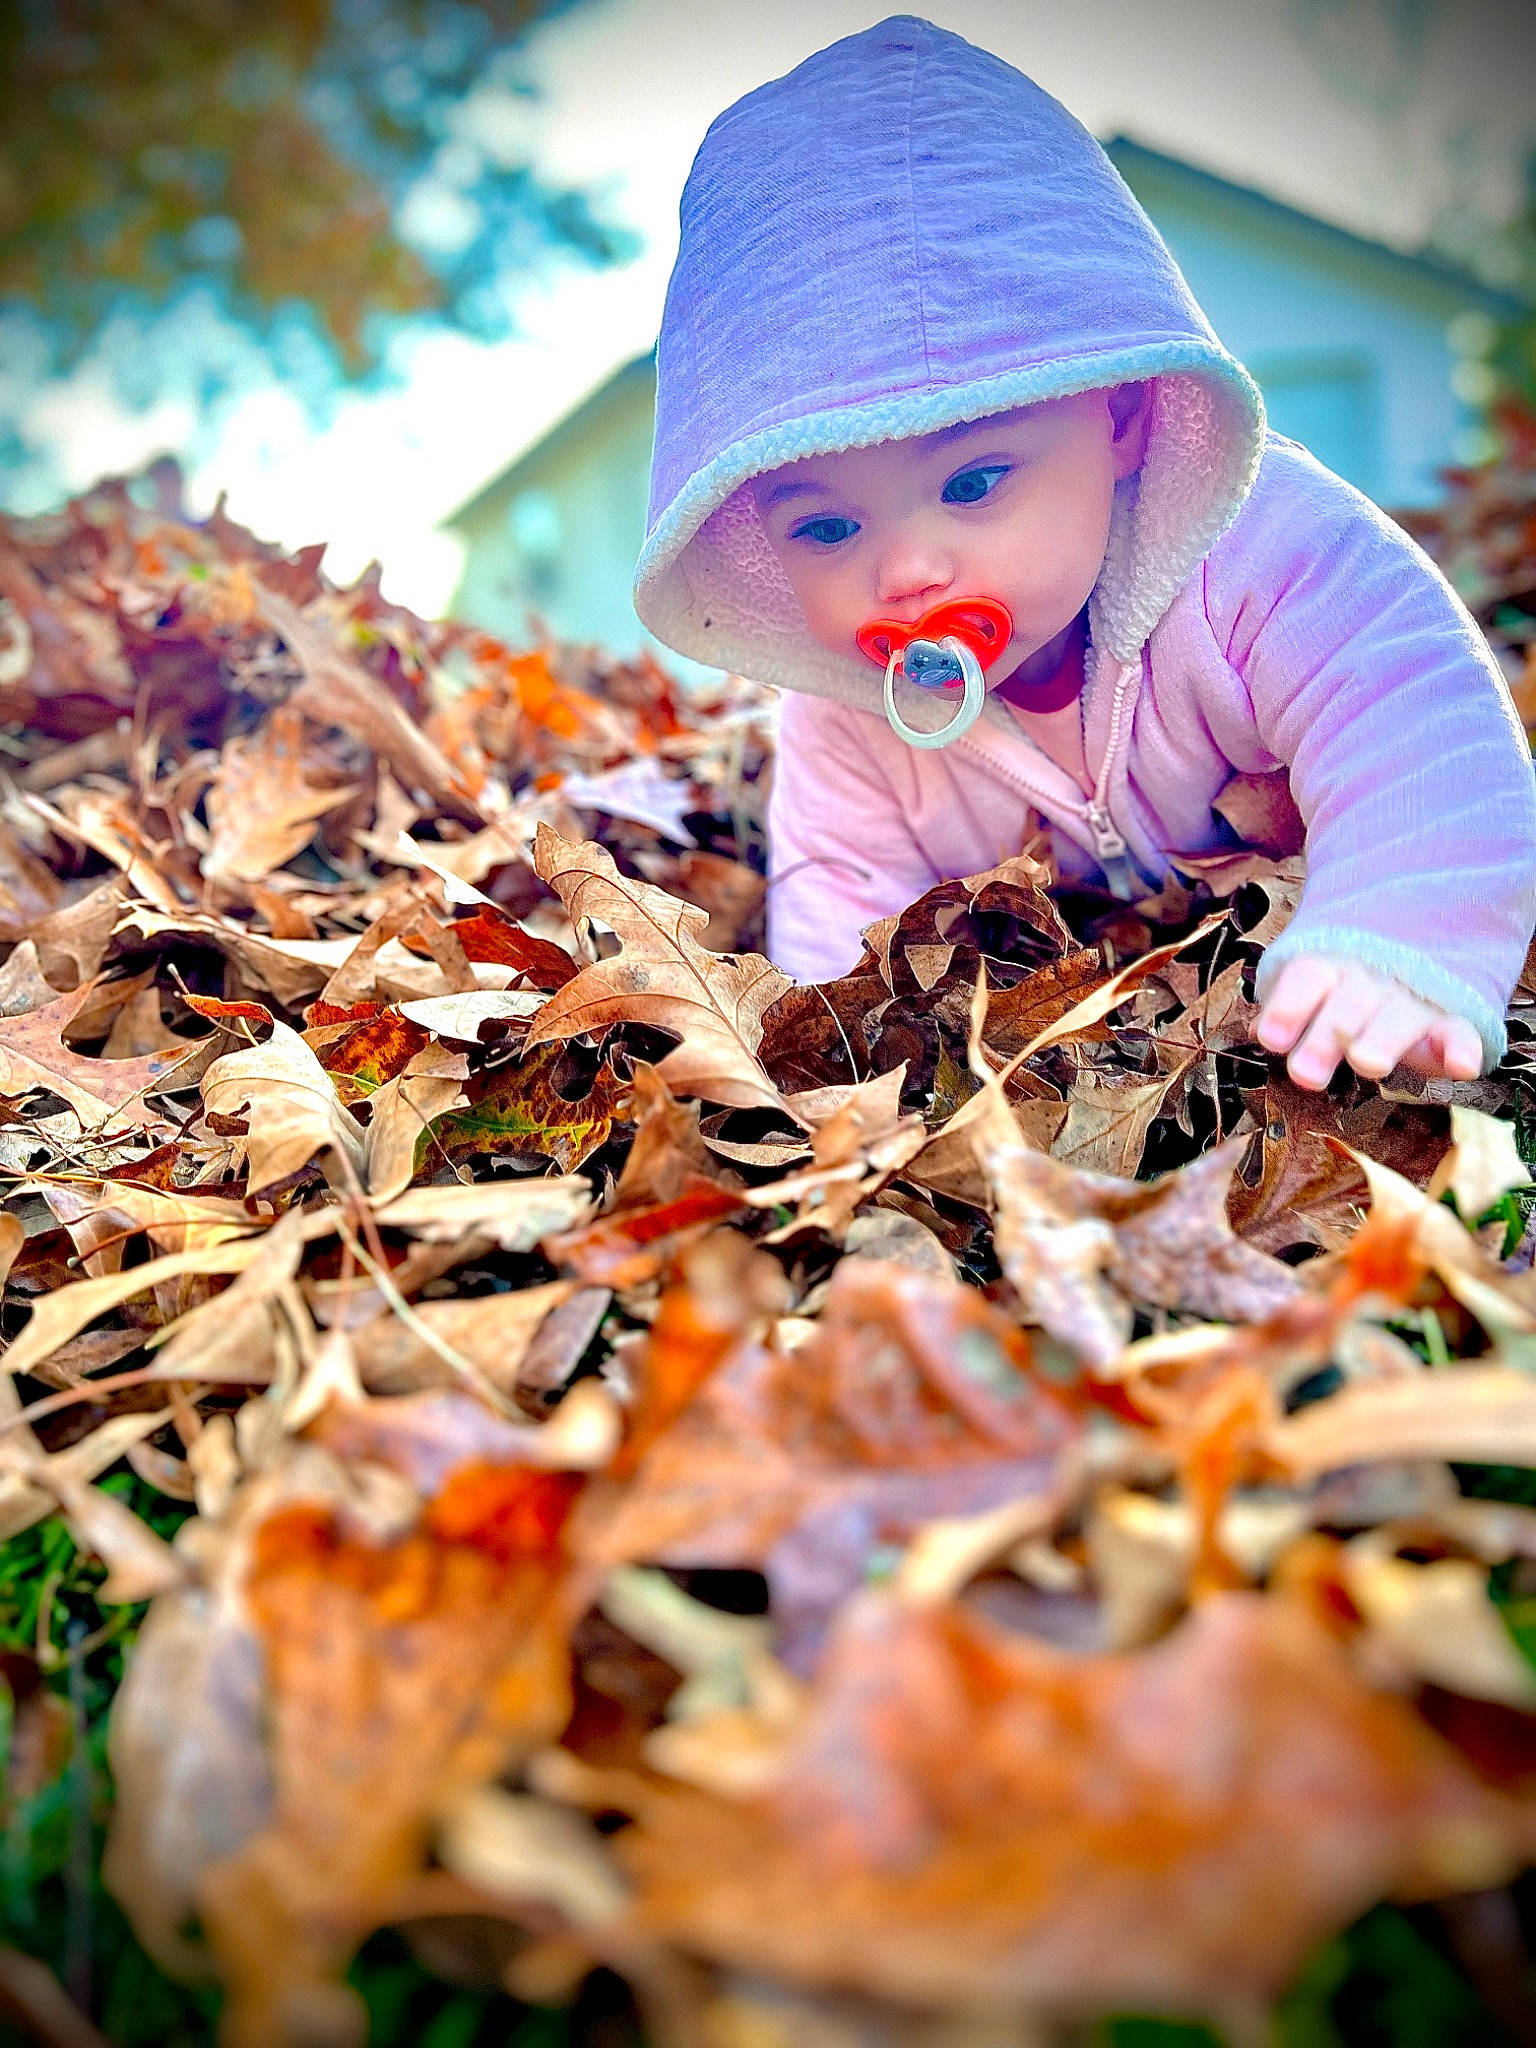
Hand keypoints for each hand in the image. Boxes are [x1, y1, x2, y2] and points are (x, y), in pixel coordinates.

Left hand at [1254, 956, 1482, 1091]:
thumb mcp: (1311, 992)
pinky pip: (1459, 1032)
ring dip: (1382, 1040)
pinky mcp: (1450, 1023)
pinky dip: (1461, 1049)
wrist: (1412, 958)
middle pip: (1347, 1005)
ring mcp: (1413, 999)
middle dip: (1326, 1038)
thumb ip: (1287, 1010)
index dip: (1288, 1006)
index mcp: (1332, 968)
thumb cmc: (1344, 988)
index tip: (1271, 1038)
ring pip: (1398, 1017)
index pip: (1308, 978)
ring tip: (1368, 1063)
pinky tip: (1460, 1067)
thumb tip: (1257, 1030)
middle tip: (1305, 1074)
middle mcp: (1371, 980)